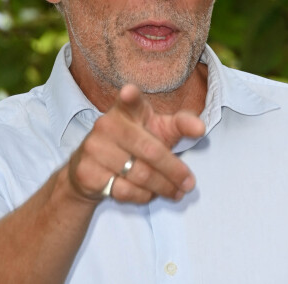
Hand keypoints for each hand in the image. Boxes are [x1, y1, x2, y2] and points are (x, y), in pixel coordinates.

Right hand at [66, 85, 205, 204]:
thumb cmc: (134, 143)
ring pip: (139, 174)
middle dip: (174, 170)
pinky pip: (124, 190)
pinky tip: (150, 194)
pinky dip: (143, 196)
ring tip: (176, 192)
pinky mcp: (87, 172)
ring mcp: (95, 148)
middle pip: (150, 150)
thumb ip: (180, 124)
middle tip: (189, 183)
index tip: (129, 92)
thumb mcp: (157, 129)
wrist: (89, 169)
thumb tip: (200, 128)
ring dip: (163, 187)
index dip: (129, 96)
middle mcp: (107, 125)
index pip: (129, 101)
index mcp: (126, 109)